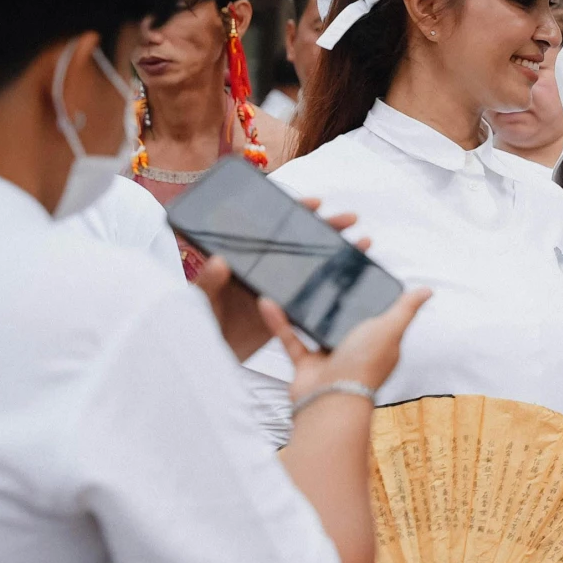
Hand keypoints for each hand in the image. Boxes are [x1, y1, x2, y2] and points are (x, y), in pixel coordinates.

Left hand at [194, 198, 368, 360]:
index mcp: (243, 258)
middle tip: (349, 219)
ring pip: (312, 262)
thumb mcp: (200, 301)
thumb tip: (219, 260)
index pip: (270, 228)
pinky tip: (353, 274)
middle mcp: (264, 267)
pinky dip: (334, 282)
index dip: (293, 212)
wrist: (210, 357)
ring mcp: (278, 286)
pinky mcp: (289, 307)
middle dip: (326, 226)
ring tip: (363, 241)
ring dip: (338, 250)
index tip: (314, 204)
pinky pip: (314, 290)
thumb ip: (208, 282)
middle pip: (298, 240)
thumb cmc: (199, 325)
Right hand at [265, 285, 429, 408]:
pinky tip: (269, 302)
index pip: (375, 311)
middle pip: (343, 317)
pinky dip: (279, 322)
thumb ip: (405, 309)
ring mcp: (330, 356)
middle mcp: (355, 348)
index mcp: (379, 339)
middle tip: (319, 269)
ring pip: (314, 325)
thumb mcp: (390, 329)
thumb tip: (427, 290)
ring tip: (294, 282)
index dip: (367, 293)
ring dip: (303, 307)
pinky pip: (290, 338)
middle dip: (332, 298)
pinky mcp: (306, 363)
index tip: (353, 269)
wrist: (330, 400)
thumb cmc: (364, 364)